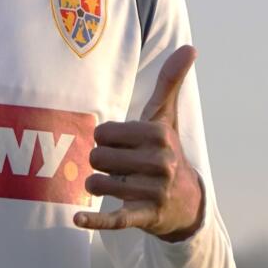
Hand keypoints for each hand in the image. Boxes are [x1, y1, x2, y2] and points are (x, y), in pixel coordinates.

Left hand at [74, 45, 204, 241]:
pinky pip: (115, 218)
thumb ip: (171, 83)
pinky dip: (95, 221)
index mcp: (159, 135)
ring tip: (115, 184)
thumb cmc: (167, 152)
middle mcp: (160, 163)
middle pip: (97, 158)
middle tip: (119, 166)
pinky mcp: (144, 217)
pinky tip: (77, 218)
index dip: (105, 139)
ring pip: (98, 184)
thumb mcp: (167, 118)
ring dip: (97, 185)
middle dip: (100, 162)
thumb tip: (190, 47)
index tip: (122, 145)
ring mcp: (153, 192)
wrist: (187, 203)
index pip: (104, 133)